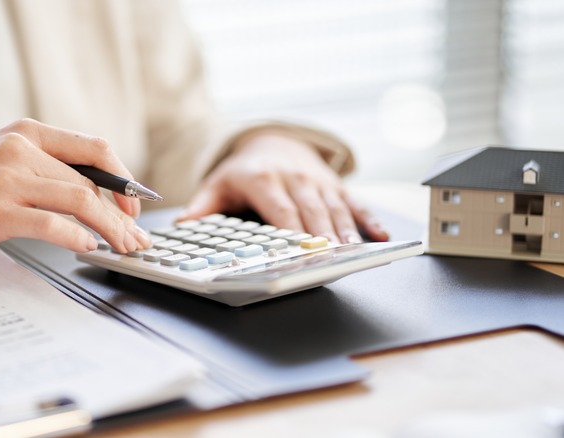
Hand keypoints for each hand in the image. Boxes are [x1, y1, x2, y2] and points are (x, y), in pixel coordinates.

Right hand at [0, 119, 150, 253]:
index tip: (133, 206)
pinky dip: (78, 238)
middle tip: (134, 239)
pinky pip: (53, 225)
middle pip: (91, 183)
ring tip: (121, 248)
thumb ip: (43, 166)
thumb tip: (94, 194)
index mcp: (28, 131)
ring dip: (110, 229)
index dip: (123, 179)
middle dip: (121, 216)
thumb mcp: (2, 158)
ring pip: (80, 201)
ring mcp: (8, 179)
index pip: (96, 148)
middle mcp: (21, 149)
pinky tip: (88, 248)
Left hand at [179, 133, 388, 242]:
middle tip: (330, 257)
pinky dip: (368, 218)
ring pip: (334, 207)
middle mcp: (293, 177)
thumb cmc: (245, 170)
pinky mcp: (334, 184)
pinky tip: (380, 235)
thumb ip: (204, 205)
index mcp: (263, 179)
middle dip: (321, 234)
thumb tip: (184, 224)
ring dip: (345, 230)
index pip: (279, 209)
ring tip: (352, 251)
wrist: (272, 140)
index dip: (290, 230)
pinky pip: (354, 201)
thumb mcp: (219, 183)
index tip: (298, 249)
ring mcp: (317, 180)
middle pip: (310, 210)